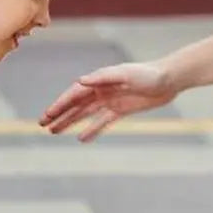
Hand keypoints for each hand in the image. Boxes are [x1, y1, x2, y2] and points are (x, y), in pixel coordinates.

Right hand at [39, 60, 176, 140]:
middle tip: (43, 125)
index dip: (60, 105)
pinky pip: (102, 122)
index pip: (74, 95)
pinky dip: (92, 130)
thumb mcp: (125, 74)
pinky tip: (81, 139)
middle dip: (59, 114)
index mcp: (99, 80)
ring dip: (70, 122)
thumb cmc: (148, 74)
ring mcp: (110, 101)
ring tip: (54, 132)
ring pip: (85, 114)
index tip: (47, 115)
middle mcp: (101, 90)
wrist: (169, 80)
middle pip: (75, 105)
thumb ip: (103, 77)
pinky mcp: (121, 110)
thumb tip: (80, 81)